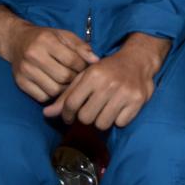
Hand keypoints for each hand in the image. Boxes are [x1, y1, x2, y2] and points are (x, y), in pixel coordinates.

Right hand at [0, 6, 97, 102]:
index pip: (71, 60)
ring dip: (65, 90)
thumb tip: (96, 60)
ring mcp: (25, 71)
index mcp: (46, 41)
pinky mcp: (20, 83)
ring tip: (68, 83)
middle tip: (78, 77)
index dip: (82, 66)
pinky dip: (52, 95)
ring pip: (53, 90)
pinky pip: (42, 97)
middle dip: (75, 79)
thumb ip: (81, 46)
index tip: (85, 67)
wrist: (17, 41)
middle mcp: (33, 56)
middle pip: (63, 77)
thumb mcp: (64, 35)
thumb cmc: (45, 38)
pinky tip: (55, 86)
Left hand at [42, 33, 169, 128]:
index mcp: (93, 75)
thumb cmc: (107, 70)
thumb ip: (66, 96)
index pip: (71, 104)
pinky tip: (119, 109)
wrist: (138, 60)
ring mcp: (124, 93)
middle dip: (86, 117)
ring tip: (105, 110)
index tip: (70, 116)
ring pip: (102, 124)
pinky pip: (120, 123)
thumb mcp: (85, 76)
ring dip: (102, 120)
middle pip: (86, 118)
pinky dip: (118, 119)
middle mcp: (108, 84)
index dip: (67, 114)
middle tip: (91, 110)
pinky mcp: (137, 101)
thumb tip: (46, 114)